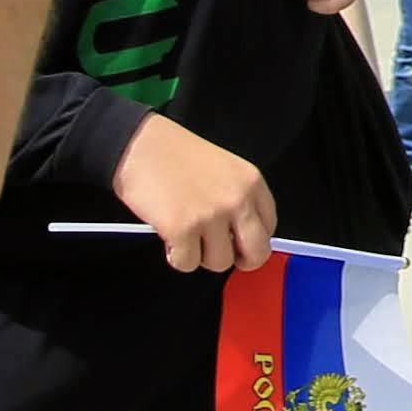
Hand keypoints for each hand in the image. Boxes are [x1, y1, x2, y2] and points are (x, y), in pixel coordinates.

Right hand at [109, 114, 276, 271]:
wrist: (141, 146)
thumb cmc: (177, 156)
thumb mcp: (225, 170)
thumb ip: (239, 200)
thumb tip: (242, 239)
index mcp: (252, 182)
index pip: (269, 228)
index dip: (252, 241)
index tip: (237, 242)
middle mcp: (237, 199)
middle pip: (257, 253)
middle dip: (238, 260)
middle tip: (218, 253)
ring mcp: (211, 216)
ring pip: (220, 263)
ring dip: (201, 256)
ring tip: (187, 235)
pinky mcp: (182, 230)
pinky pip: (187, 264)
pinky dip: (176, 256)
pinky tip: (169, 235)